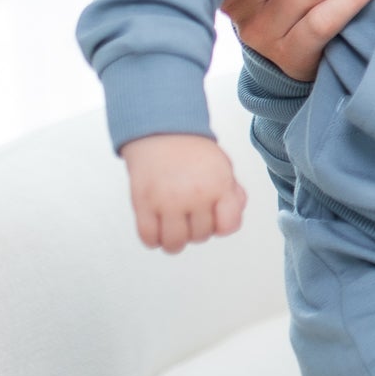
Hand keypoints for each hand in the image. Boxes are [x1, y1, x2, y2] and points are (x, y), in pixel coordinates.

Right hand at [123, 134, 246, 252]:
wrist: (161, 132)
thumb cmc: (193, 153)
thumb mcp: (224, 169)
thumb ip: (232, 197)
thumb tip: (228, 226)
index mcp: (219, 185)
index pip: (228, 226)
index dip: (221, 227)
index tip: (214, 220)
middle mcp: (195, 195)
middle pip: (201, 236)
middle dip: (197, 231)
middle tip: (190, 217)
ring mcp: (167, 200)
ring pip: (175, 243)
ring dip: (176, 242)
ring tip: (174, 229)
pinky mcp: (142, 202)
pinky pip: (148, 236)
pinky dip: (153, 241)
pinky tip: (157, 231)